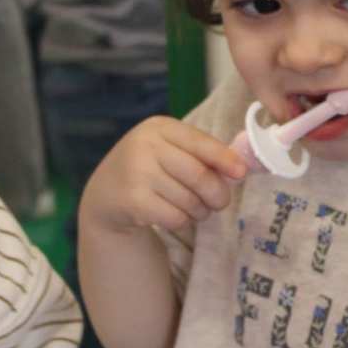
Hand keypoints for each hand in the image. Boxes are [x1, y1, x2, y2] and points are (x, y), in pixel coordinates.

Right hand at [80, 116, 247, 236]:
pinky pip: (176, 216)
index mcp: (159, 127)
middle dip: (217, 193)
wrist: (106, 194)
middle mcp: (144, 145)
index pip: (199, 142)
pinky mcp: (133, 201)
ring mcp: (136, 172)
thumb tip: (241, 168)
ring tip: (192, 208)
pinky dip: (183, 221)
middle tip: (220, 202)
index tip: (241, 172)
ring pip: (189, 199)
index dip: (224, 158)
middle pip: (199, 175)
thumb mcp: (171, 151)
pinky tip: (174, 215)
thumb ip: (202, 155)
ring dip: (200, 210)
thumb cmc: (150, 169)